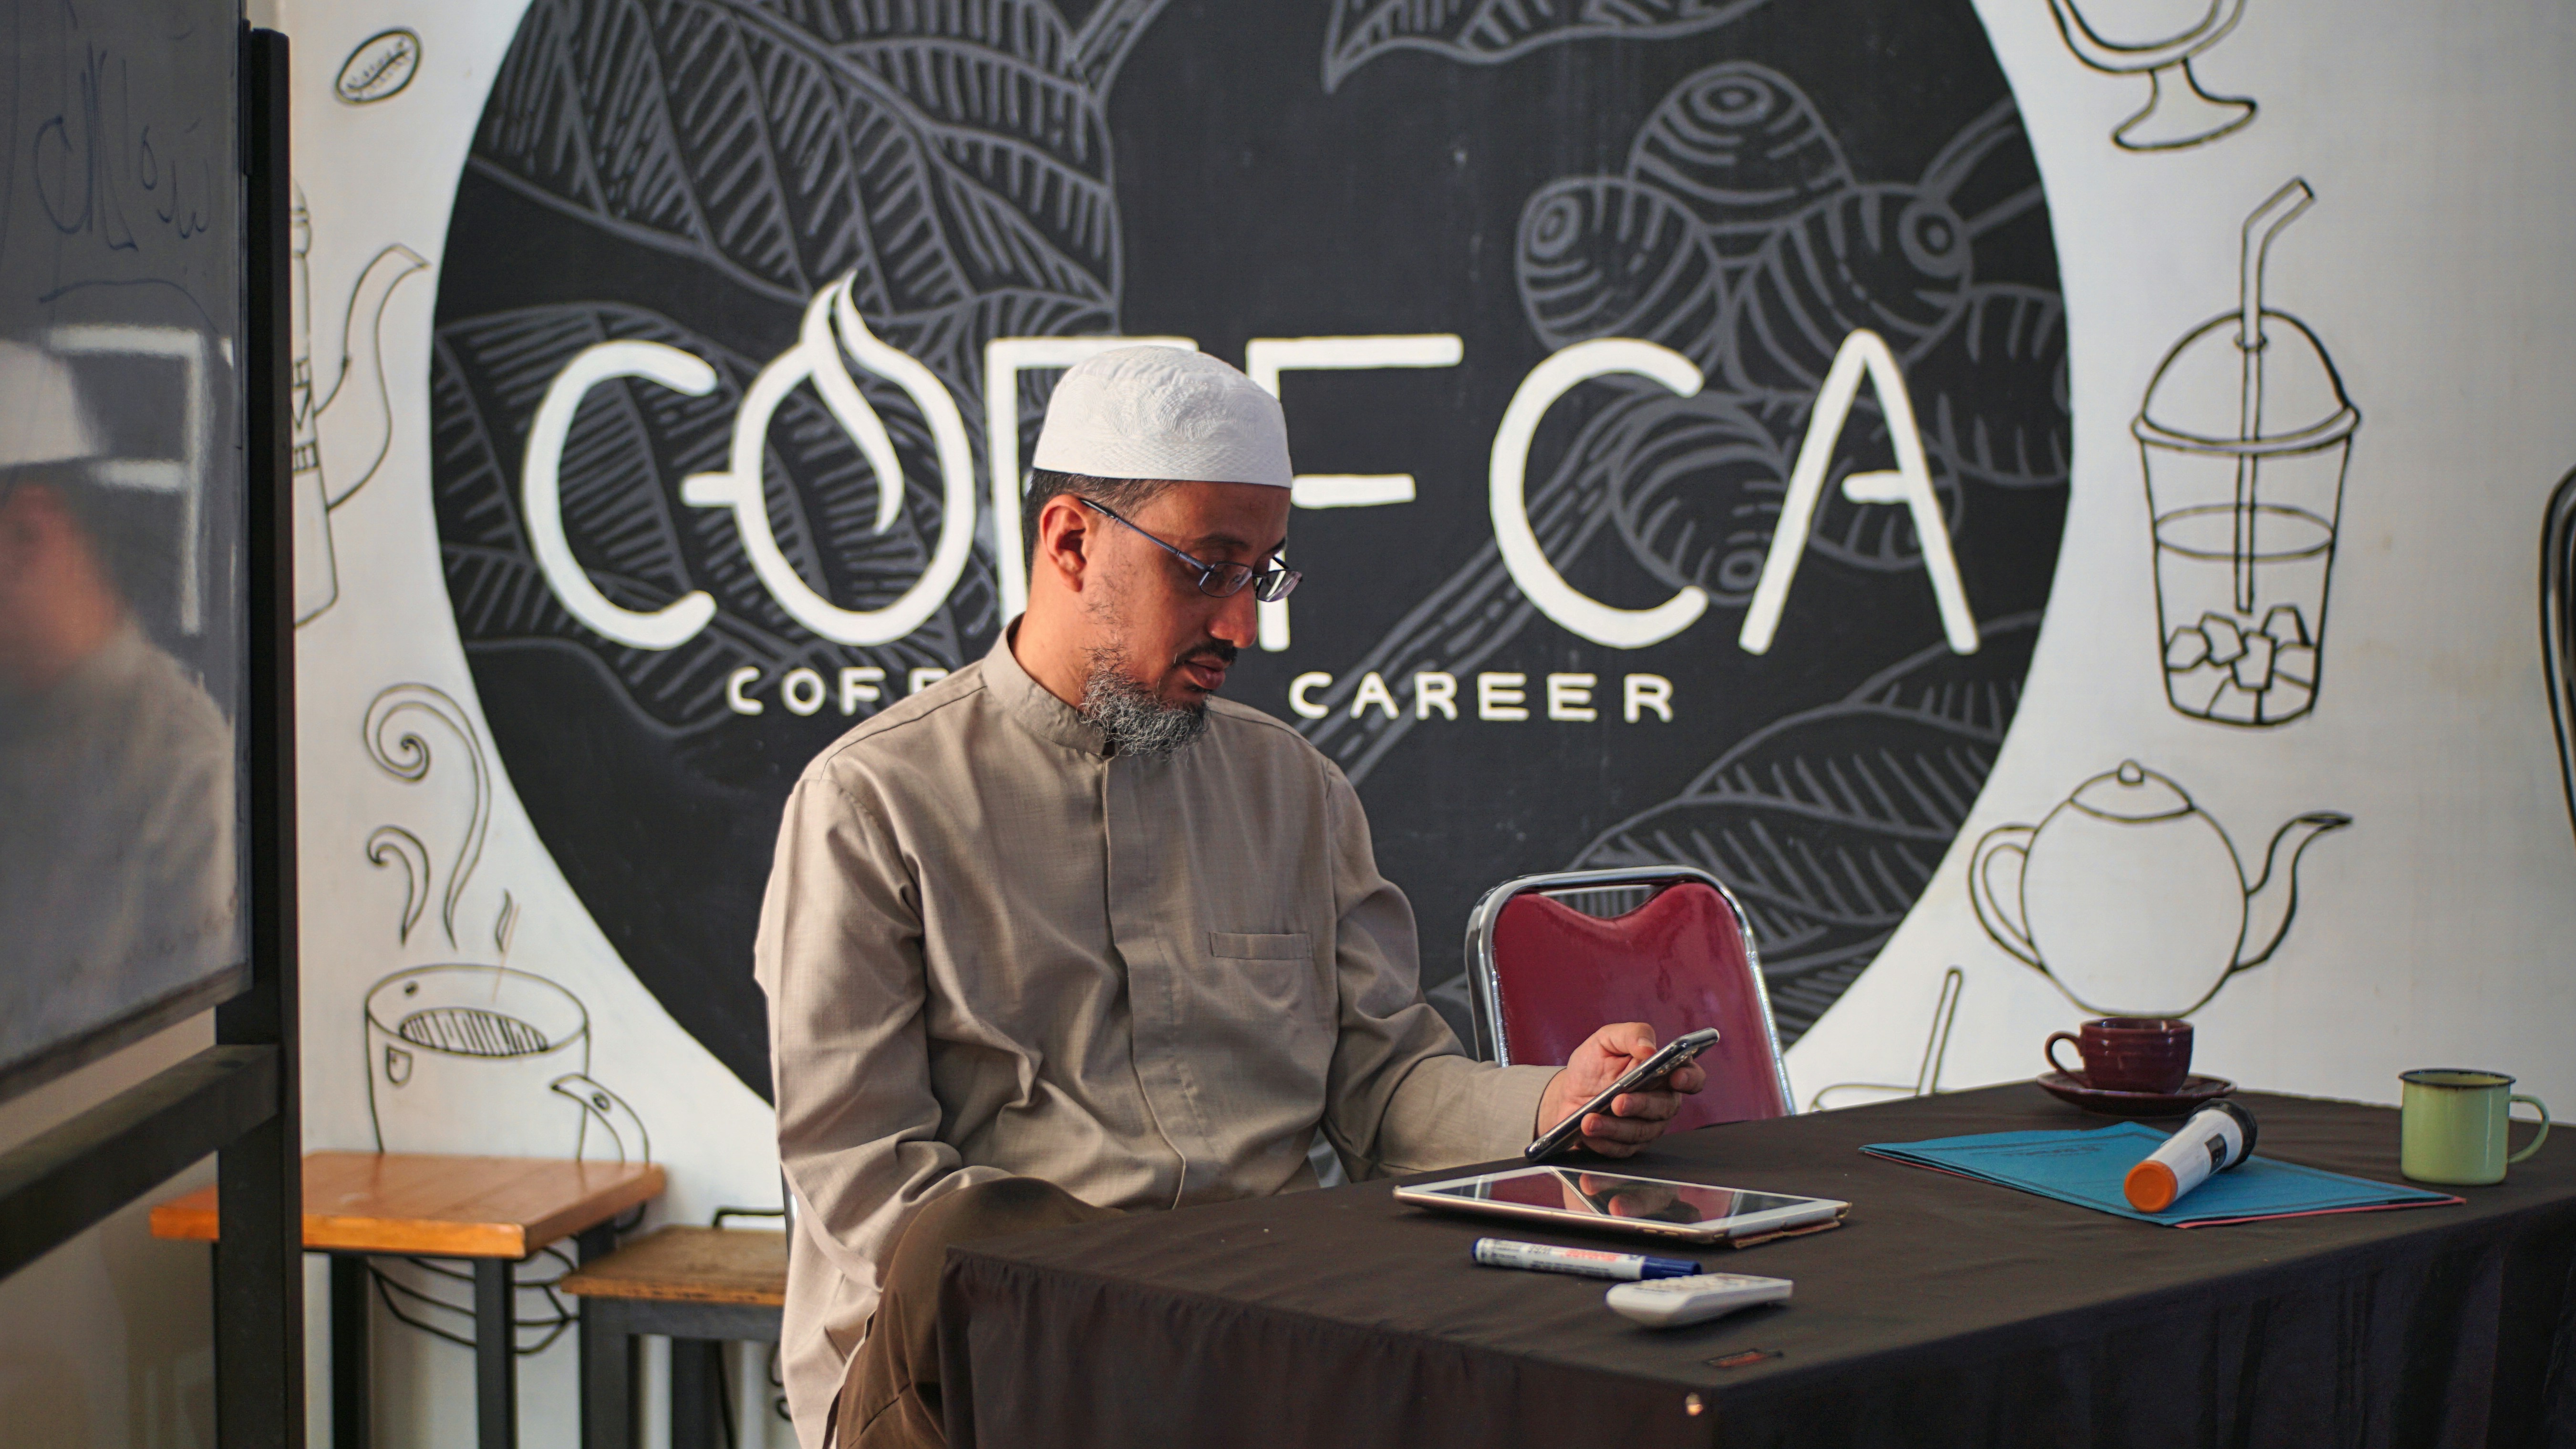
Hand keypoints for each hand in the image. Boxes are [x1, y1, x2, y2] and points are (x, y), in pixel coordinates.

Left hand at [1533, 1023, 1707, 1157]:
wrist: (1568, 1090)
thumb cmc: (1593, 1063)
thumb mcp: (1606, 1040)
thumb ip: (1631, 1035)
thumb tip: (1649, 1048)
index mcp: (1664, 1072)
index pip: (1691, 1077)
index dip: (1689, 1078)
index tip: (1676, 1076)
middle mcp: (1661, 1101)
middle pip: (1664, 1107)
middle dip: (1641, 1105)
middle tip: (1618, 1102)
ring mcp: (1648, 1126)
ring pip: (1641, 1131)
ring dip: (1614, 1127)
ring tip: (1589, 1121)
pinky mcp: (1629, 1145)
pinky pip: (1622, 1149)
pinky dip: (1603, 1142)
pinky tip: (1587, 1134)